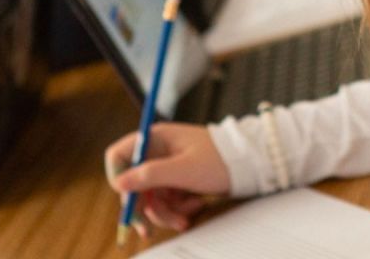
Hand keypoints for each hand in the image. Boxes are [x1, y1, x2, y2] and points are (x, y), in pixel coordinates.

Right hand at [104, 123, 230, 231]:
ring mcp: (168, 168)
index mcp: (154, 139)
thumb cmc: (219, 160)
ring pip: (151, 197)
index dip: (118, 178)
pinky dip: (178, 209)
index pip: (119, 156)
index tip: (127, 199)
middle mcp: (158, 152)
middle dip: (143, 208)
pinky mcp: (179, 181)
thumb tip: (118, 184)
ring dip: (165, 213)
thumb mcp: (183, 170)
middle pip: (133, 184)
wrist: (251, 165)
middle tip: (147, 230)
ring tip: (184, 219)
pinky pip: (167, 201)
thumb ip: (149, 176)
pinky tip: (196, 205)